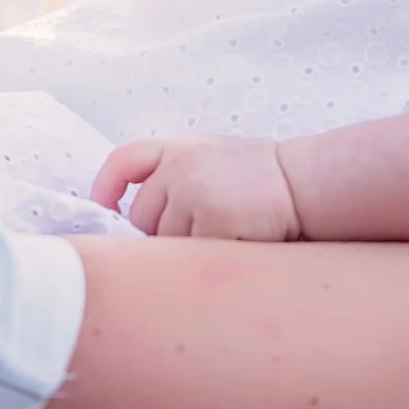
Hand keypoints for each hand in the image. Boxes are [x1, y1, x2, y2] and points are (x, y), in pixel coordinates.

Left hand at [90, 134, 304, 240]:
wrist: (304, 183)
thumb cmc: (261, 176)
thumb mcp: (211, 155)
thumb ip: (173, 173)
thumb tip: (132, 218)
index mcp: (178, 148)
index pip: (125, 160)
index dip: (106, 188)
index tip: (104, 211)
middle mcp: (180, 167)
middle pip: (140, 217)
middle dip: (158, 233)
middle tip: (197, 233)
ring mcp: (193, 194)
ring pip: (163, 242)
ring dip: (184, 250)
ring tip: (221, 235)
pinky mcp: (211, 221)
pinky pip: (189, 256)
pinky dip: (205, 260)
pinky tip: (231, 244)